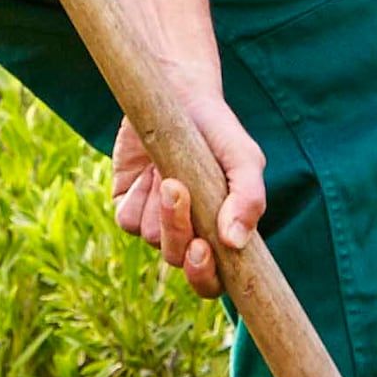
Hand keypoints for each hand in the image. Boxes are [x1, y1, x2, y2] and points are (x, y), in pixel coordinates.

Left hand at [110, 86, 265, 297]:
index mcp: (220, 235)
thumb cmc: (218, 131)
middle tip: (178, 190)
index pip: (212, 282)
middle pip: (178, 259)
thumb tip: (235, 242)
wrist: (177, 94)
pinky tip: (150, 171)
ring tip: (171, 168)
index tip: (202, 249)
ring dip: (161, 204)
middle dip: (178, 231)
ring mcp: (155, 222)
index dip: (205, 276)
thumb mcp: (244, 158)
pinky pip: (127, 219)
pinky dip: (138, 194)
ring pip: (152, 238)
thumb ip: (249, 198)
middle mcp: (187, 234)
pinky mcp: (127, 205)